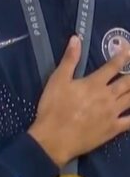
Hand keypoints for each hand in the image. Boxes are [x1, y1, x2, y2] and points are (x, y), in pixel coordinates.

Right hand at [28, 35, 129, 167]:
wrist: (55, 137)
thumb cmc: (53, 107)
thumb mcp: (57, 80)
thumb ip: (69, 59)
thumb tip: (76, 38)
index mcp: (94, 83)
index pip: (113, 66)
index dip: (123, 56)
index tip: (129, 49)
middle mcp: (108, 96)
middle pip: (128, 82)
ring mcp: (113, 113)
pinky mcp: (114, 129)